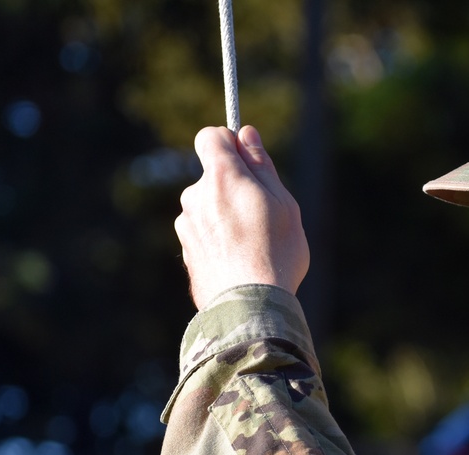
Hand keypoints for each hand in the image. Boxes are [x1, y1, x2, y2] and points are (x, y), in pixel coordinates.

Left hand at [175, 125, 309, 307]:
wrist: (251, 307)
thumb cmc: (276, 253)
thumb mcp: (282, 203)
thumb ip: (261, 165)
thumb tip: (246, 134)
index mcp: (221, 178)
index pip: (210, 137)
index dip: (229, 143)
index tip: (247, 159)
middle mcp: (195, 197)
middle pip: (213, 177)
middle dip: (234, 187)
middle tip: (263, 213)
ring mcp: (186, 226)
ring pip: (208, 208)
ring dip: (225, 217)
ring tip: (254, 245)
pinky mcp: (186, 253)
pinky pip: (204, 235)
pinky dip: (219, 241)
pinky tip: (240, 262)